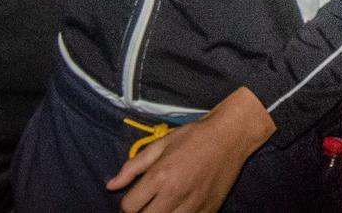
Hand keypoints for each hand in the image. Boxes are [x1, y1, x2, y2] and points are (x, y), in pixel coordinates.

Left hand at [107, 87, 273, 212]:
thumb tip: (110, 186)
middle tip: (147, 204)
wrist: (230, 136)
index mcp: (160, 175)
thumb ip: (133, 167)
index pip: (129, 207)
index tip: (136, 197)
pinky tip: (180, 207)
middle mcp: (175, 193)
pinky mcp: (209, 211)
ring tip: (163, 205)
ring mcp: (194, 205)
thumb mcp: (160, 144)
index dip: (128, 204)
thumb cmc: (193, 137)